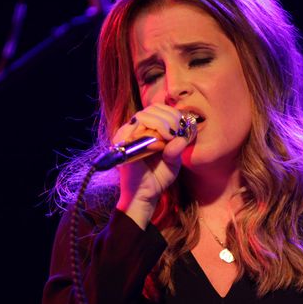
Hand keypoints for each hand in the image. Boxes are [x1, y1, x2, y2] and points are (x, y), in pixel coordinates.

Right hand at [113, 104, 190, 228]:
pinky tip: (161, 142)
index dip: (171, 113)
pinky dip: (152, 132)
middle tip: (176, 133)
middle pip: (152, 109)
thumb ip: (177, 148)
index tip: (181, 128)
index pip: (158, 109)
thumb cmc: (159, 177)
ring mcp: (126, 135)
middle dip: (169, 117)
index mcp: (147, 130)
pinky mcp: (121, 143)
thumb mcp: (174, 161)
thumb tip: (180, 137)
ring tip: (169, 138)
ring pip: (144, 115)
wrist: (146, 194)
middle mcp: (135, 129)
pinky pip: (135, 129)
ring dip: (162, 123)